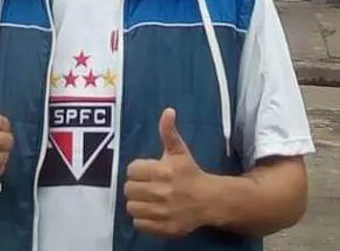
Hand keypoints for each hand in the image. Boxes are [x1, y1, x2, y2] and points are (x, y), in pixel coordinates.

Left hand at [124, 109, 216, 237]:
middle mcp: (161, 192)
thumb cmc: (190, 173)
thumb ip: (169, 132)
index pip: (131, 170)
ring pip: (132, 207)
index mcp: (162, 171)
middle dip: (136, 187)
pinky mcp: (165, 227)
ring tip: (148, 200)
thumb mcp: (179, 151)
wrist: (210, 200)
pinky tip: (152, 212)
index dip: (137, 171)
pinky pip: (139, 224)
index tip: (146, 173)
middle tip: (146, 186)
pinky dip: (143, 220)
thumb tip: (168, 111)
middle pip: (129, 189)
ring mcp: (162, 211)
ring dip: (137, 204)